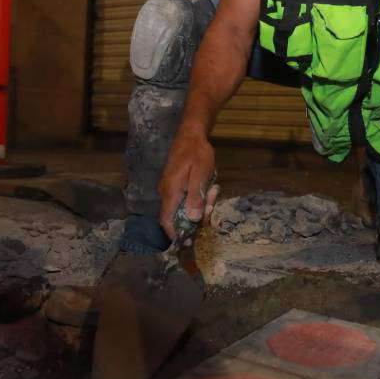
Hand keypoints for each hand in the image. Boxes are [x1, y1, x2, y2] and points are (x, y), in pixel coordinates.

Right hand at [157, 130, 220, 244]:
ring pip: (185, 207)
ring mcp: (170, 188)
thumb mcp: (200, 175)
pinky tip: (209, 185)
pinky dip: (198, 197)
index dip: (175, 234)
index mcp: (171, 192)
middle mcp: (166, 192)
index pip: (166, 221)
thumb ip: (196, 198)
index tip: (186, 243)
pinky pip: (186, 198)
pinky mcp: (175, 184)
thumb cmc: (197, 153)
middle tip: (213, 199)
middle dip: (198, 215)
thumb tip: (193, 219)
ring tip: (213, 187)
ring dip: (201, 204)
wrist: (191, 135)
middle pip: (179, 216)